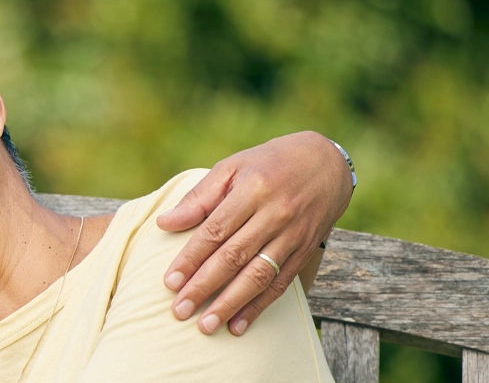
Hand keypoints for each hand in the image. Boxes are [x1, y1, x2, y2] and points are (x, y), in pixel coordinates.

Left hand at [156, 131, 351, 335]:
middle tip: (180, 311)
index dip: (190, 259)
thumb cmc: (267, 164)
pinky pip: (280, 284)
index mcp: (252, 190)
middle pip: (234, 257)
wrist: (325, 163)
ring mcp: (293, 235)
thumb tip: (164, 223)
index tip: (169, 282)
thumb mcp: (232, 167)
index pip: (215, 231)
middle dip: (204, 287)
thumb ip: (199, 197)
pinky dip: (259, 307)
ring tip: (206, 326)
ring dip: (231, 304)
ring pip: (258, 276)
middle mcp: (275, 214)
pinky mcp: (305, 251)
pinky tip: (238, 326)